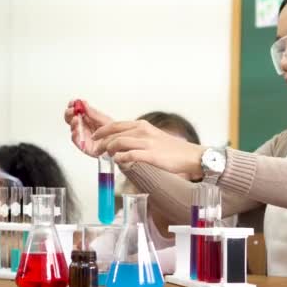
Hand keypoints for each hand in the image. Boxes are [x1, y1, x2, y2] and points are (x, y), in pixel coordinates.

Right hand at [64, 99, 113, 156]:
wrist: (119, 144)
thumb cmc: (114, 134)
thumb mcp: (105, 120)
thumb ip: (94, 113)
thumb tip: (83, 103)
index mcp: (89, 120)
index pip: (78, 111)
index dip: (74, 106)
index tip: (73, 102)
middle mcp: (85, 127)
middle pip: (72, 119)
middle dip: (70, 113)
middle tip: (72, 110)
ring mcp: (84, 136)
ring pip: (73, 128)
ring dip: (72, 122)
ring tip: (75, 118)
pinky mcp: (84, 146)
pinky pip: (76, 140)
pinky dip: (74, 134)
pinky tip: (76, 130)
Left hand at [92, 119, 206, 176]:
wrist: (191, 156)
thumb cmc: (172, 150)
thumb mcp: (153, 137)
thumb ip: (137, 137)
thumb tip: (121, 143)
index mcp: (142, 125)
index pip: (116, 124)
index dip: (102, 130)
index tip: (95, 137)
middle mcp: (143, 131)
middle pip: (114, 132)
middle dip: (101, 141)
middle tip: (97, 150)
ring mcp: (147, 143)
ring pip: (119, 142)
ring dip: (109, 150)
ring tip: (108, 156)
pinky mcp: (151, 156)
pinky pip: (129, 155)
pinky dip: (120, 158)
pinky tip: (118, 161)